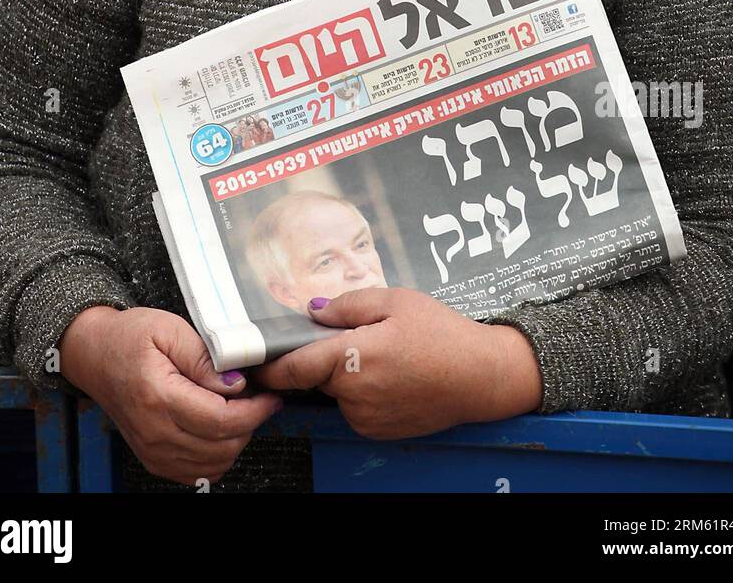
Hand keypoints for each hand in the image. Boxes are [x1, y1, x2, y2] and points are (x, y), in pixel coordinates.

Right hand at [59, 306, 283, 486]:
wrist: (94, 355)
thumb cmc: (129, 337)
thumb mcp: (170, 330)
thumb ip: (206, 359)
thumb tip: (237, 384)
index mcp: (158, 398)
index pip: (221, 421)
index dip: (255, 411)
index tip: (270, 395)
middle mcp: (154, 433)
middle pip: (221, 447)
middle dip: (250, 423)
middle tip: (258, 397)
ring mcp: (152, 451)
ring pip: (214, 464)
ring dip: (236, 440)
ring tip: (239, 409)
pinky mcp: (154, 459)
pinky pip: (197, 473)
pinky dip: (218, 454)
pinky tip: (220, 427)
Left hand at [255, 288, 543, 439]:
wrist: (481, 377)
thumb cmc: (442, 334)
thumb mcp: (396, 301)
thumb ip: (347, 305)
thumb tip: (310, 311)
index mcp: (354, 358)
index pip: (294, 367)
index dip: (268, 363)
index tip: (251, 357)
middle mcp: (355, 394)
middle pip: (316, 375)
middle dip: (322, 356)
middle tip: (355, 336)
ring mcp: (366, 418)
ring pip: (336, 390)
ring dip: (344, 373)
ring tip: (385, 354)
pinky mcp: (377, 430)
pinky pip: (354, 406)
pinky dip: (361, 390)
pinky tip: (392, 374)